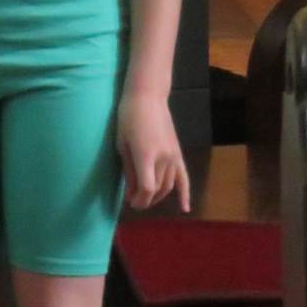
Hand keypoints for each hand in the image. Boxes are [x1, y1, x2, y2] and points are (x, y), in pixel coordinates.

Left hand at [118, 89, 190, 211]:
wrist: (147, 98)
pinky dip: (185, 194)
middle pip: (157, 189)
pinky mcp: (178, 154)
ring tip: (147, 199)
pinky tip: (185, 208)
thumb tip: (131, 191)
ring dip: (158, 196)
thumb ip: (128, 169)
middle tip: (135, 201)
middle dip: (146, 199)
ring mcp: (173, 157)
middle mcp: (163, 159)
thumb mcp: (122, 143)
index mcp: (145, 156)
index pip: (147, 188)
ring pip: (169, 185)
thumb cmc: (128, 118)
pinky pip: (184, 178)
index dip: (139, 199)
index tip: (131, 203)